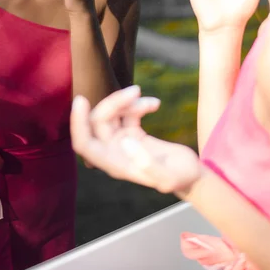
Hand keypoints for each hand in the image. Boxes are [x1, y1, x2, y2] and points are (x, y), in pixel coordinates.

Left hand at [71, 85, 200, 194]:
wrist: (192, 176)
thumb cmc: (181, 179)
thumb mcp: (170, 177)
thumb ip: (148, 165)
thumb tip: (125, 141)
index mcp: (114, 165)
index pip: (84, 144)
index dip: (78, 124)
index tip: (81, 100)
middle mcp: (113, 152)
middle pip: (99, 122)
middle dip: (114, 103)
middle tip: (135, 91)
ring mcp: (121, 141)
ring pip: (111, 114)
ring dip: (127, 102)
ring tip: (151, 102)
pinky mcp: (132, 133)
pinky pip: (127, 113)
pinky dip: (139, 105)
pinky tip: (155, 104)